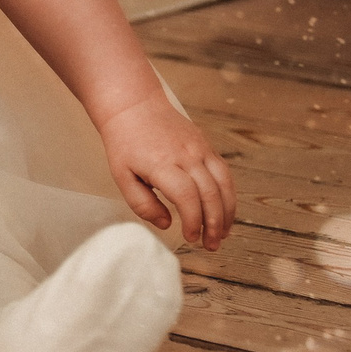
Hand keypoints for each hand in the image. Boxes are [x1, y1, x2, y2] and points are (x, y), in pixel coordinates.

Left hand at [99, 96, 235, 250]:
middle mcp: (186, 156)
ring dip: (227, 212)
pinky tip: (224, 211)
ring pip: (223, 184)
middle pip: (210, 194)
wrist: (134, 106)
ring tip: (222, 234)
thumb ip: (142, 204)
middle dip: (214, 224)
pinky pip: (224, 173)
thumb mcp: (121, 176)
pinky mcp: (207, 146)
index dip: (193, 221)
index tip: (190, 237)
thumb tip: (167, 224)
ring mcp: (200, 149)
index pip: (187, 197)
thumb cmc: (125, 143)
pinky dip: (228, 195)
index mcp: (162, 164)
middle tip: (210, 245)